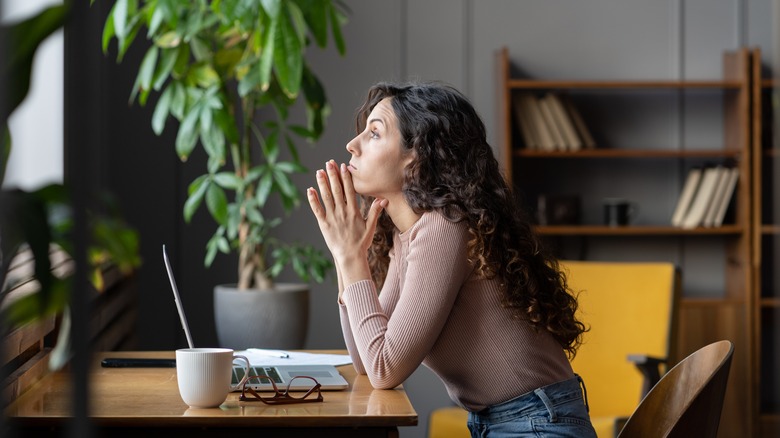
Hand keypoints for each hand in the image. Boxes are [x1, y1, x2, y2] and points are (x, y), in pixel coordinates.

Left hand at [307, 160, 385, 284]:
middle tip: (329, 162)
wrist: (350, 256)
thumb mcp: (371, 227)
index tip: (343, 166)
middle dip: (333, 175)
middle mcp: (342, 212)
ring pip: (326, 197)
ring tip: (319, 172)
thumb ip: (375, 211)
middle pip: (337, 190)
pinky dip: (313, 200)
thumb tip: (383, 199)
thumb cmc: (361, 242)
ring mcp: (332, 218)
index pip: (349, 190)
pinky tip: (310, 190)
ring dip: (322, 183)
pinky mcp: (324, 224)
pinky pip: (317, 210)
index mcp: (354, 211)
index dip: (346, 178)